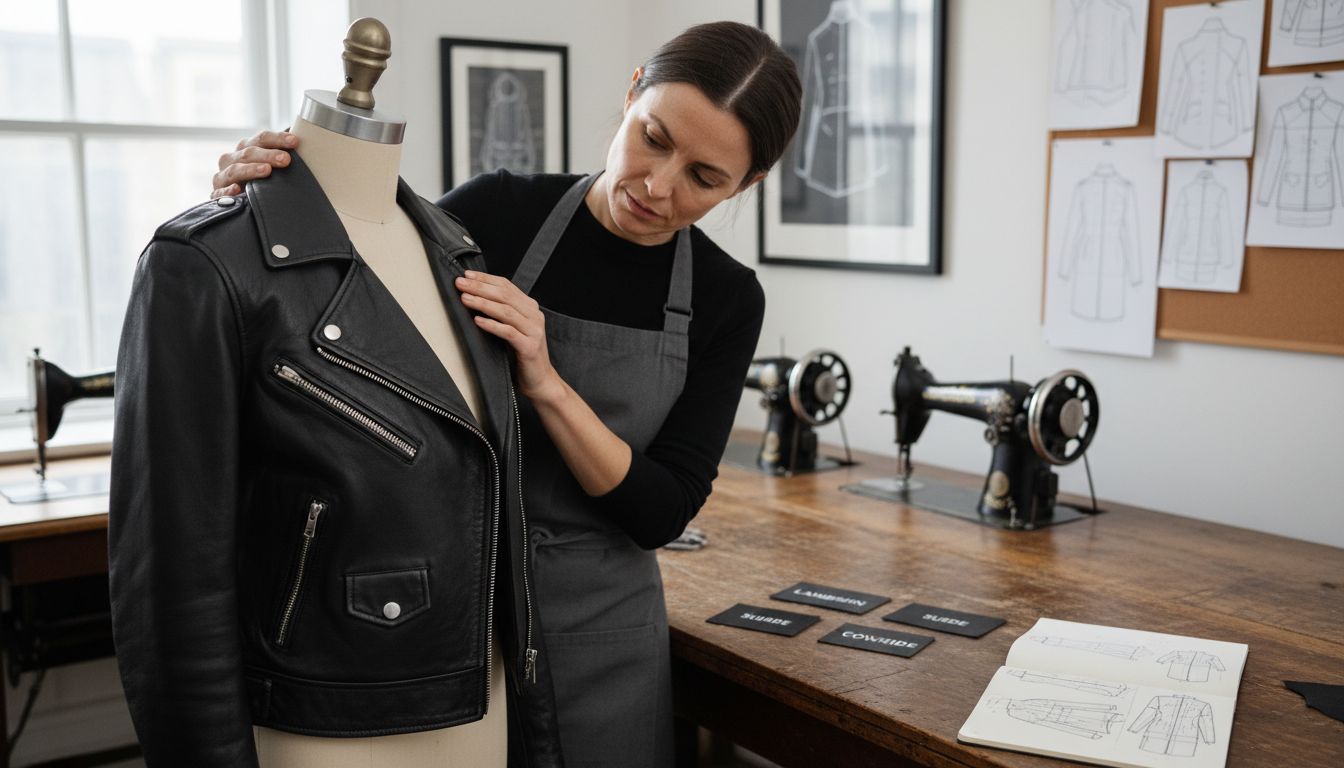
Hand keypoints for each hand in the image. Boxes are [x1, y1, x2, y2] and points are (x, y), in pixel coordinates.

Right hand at [210, 130, 297, 198]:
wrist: (239, 201)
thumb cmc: (262, 180)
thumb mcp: (272, 166)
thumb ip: (285, 155)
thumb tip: (307, 143)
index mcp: (247, 147)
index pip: (262, 138)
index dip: (278, 138)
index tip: (295, 141)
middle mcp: (232, 158)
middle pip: (249, 152)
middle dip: (268, 155)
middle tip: (286, 159)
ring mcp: (223, 176)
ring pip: (235, 169)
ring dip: (251, 169)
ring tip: (267, 170)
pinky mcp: (217, 193)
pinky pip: (220, 192)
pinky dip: (227, 190)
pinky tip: (237, 190)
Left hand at [454, 271, 559, 400]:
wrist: (539, 380)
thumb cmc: (521, 354)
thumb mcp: (513, 328)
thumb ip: (501, 313)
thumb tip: (474, 296)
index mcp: (530, 308)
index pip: (507, 286)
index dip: (486, 279)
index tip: (467, 275)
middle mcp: (535, 316)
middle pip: (505, 295)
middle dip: (480, 287)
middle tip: (461, 283)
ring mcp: (534, 331)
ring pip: (506, 311)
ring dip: (483, 303)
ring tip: (465, 299)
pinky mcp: (529, 347)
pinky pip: (508, 332)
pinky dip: (492, 325)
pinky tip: (478, 321)